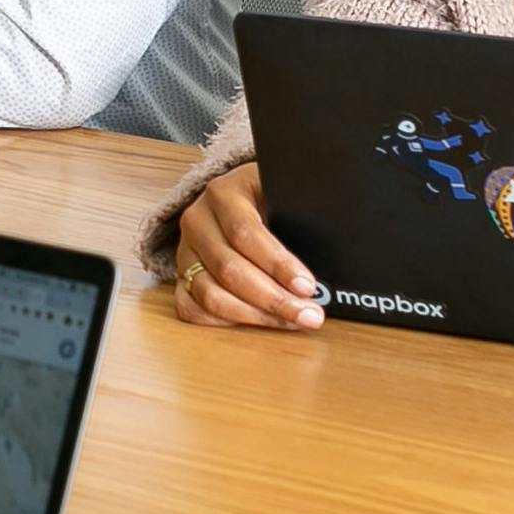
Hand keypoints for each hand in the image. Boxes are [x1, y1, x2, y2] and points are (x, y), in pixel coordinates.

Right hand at [170, 162, 323, 329]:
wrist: (236, 195)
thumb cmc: (268, 196)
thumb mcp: (284, 191)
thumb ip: (301, 213)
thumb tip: (332, 252)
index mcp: (223, 193)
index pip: (246, 233)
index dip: (278, 264)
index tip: (308, 286)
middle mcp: (197, 221)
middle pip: (229, 270)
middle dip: (274, 299)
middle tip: (309, 315)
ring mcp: (185, 251)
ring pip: (211, 295)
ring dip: (255, 316)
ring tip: (290, 322)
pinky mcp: (181, 277)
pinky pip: (191, 308)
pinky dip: (224, 321)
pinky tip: (255, 322)